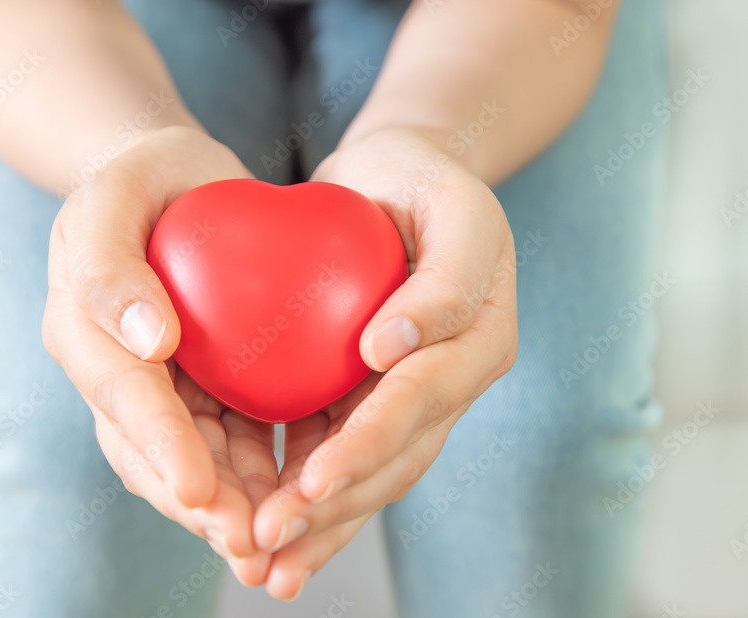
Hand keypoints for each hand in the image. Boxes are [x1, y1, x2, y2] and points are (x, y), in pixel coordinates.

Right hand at [41, 126, 277, 581]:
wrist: (173, 181)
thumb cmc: (142, 179)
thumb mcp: (113, 198)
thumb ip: (109, 266)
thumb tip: (146, 341)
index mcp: (84, 335)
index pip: (125, 400)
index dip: (162, 448)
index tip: (199, 492)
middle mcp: (121, 373)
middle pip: (157, 453)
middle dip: (204, 506)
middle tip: (251, 545)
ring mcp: (164, 387)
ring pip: (197, 460)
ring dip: (235, 507)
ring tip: (277, 547)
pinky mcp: (207, 387)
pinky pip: (234, 438)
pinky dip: (263, 473)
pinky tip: (303, 495)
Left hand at [249, 128, 518, 598]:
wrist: (397, 182)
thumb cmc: (422, 180)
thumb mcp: (455, 206)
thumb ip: (445, 279)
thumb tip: (390, 351)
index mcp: (481, 338)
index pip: (422, 398)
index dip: (370, 440)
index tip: (313, 475)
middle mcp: (454, 380)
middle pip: (397, 456)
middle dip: (336, 504)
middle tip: (271, 539)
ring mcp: (416, 397)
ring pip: (373, 474)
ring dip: (322, 524)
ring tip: (266, 566)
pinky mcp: (374, 399)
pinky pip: (344, 454)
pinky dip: (310, 498)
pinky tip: (267, 533)